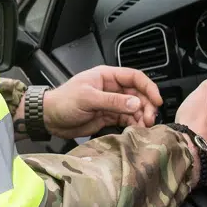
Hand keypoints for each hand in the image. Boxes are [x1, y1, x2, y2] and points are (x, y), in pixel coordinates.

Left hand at [42, 66, 161, 138]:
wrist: (49, 118)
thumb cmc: (63, 101)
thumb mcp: (88, 98)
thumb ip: (112, 101)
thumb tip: (135, 103)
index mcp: (107, 76)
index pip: (134, 77)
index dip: (148, 87)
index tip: (157, 100)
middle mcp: (111, 88)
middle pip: (137, 94)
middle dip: (146, 105)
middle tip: (149, 119)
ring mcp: (110, 103)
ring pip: (134, 108)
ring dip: (141, 116)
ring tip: (143, 127)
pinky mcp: (108, 117)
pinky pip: (126, 119)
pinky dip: (133, 124)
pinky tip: (136, 130)